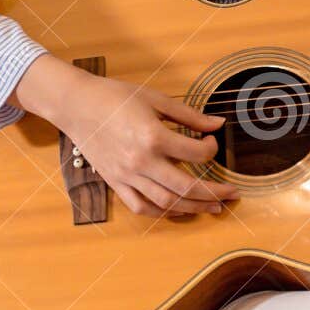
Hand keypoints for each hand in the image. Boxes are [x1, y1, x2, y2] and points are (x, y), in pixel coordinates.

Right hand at [56, 73, 239, 218]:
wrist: (76, 105)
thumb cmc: (115, 97)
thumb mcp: (156, 99)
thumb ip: (189, 115)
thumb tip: (219, 123)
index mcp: (152, 136)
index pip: (195, 153)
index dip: (212, 149)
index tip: (213, 142)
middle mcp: (141, 161)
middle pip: (186, 186)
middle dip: (214, 192)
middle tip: (232, 193)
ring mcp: (127, 176)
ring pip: (166, 202)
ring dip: (193, 207)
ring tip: (212, 206)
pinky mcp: (115, 183)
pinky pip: (141, 206)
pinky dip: (162, 212)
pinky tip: (178, 209)